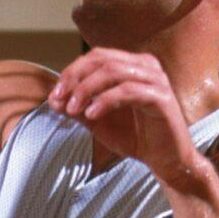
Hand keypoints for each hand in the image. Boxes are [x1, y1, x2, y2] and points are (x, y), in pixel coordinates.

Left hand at [47, 51, 203, 188]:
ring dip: (86, 89)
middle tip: (60, 99)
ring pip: (113, 71)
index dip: (72, 72)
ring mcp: (156, 79)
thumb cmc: (135, 138)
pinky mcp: (161, 97)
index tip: (55, 95)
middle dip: (75, 77)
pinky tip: (91, 115)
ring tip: (73, 110)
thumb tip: (53, 99)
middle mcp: (146, 66)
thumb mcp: (98, 122)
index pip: (97, 57)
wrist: (165, 160)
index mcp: (132, 65)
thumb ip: (78, 108)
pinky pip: (128, 90)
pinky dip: (105, 100)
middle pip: (102, 59)